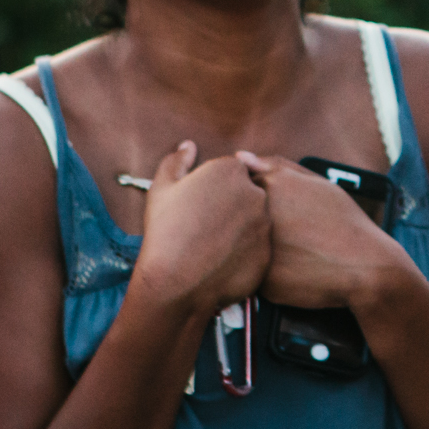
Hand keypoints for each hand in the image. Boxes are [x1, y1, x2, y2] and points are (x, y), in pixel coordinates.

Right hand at [130, 142, 270, 317]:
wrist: (175, 282)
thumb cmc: (165, 231)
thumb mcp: (161, 188)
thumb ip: (176, 161)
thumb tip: (188, 146)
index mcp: (231, 171)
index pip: (230, 171)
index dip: (212, 188)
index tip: (198, 204)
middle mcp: (256, 194)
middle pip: (246, 194)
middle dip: (229, 206)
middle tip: (203, 226)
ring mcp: (265, 225)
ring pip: (253, 222)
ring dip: (238, 229)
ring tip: (210, 246)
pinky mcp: (267, 254)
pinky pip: (256, 249)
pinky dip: (242, 254)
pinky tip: (219, 262)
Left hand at [247, 155, 408, 309]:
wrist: (366, 265)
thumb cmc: (343, 220)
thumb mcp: (316, 183)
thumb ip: (275, 166)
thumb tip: (239, 157)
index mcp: (268, 188)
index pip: (240, 187)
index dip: (258, 200)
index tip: (281, 210)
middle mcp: (258, 217)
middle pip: (239, 217)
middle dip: (256, 224)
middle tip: (291, 234)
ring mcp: (259, 251)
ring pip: (245, 249)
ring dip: (259, 249)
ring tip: (294, 252)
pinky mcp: (263, 283)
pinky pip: (257, 276)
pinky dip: (272, 274)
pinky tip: (297, 271)